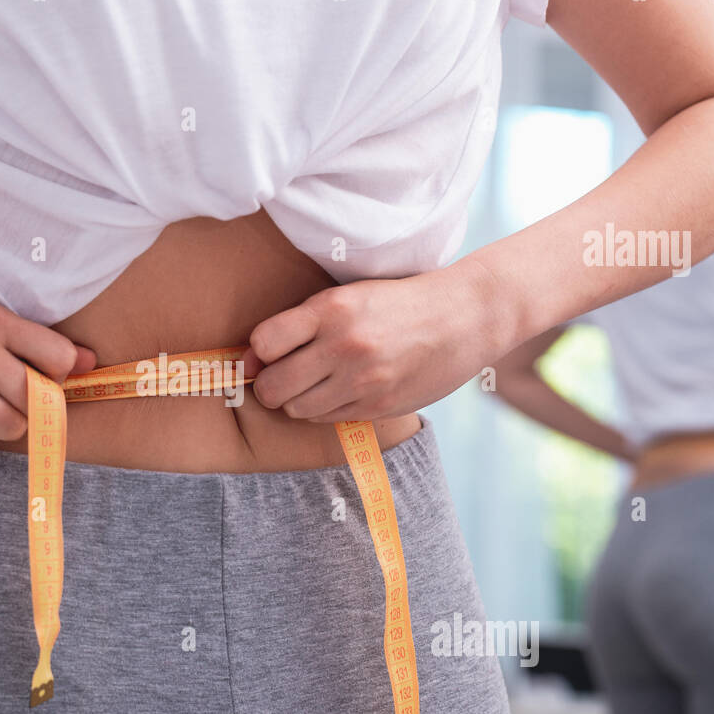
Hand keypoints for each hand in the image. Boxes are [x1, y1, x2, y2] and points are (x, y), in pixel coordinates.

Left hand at [242, 262, 507, 422]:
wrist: (464, 316)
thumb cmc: (399, 302)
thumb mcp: (350, 295)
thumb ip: (302, 322)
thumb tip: (249, 358)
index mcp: (332, 309)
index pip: (263, 342)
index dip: (259, 352)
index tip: (267, 353)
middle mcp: (344, 346)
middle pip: (274, 386)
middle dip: (270, 385)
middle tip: (281, 377)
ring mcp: (362, 381)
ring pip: (297, 409)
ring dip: (297, 400)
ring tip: (314, 383)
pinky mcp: (377, 406)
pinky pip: (327, 419)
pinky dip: (324, 409)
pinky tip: (340, 390)